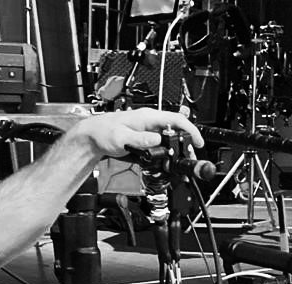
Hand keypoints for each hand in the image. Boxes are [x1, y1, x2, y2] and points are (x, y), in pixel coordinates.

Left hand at [69, 108, 203, 158]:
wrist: (93, 137)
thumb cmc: (103, 133)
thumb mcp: (122, 138)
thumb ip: (141, 140)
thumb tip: (158, 141)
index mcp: (147, 117)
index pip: (175, 119)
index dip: (190, 130)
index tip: (198, 142)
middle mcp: (150, 121)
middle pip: (177, 129)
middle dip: (187, 142)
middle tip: (191, 157)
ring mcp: (149, 129)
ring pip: (171, 137)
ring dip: (179, 148)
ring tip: (182, 160)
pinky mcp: (146, 137)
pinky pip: (163, 142)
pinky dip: (169, 151)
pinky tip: (169, 158)